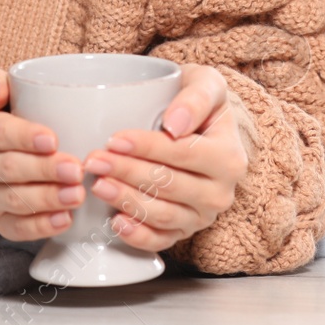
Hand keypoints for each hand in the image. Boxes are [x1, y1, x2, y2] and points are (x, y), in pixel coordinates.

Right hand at [0, 66, 87, 240]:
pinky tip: (65, 219)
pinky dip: (42, 226)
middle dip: (44, 170)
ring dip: (47, 199)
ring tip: (77, 194)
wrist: (9, 147)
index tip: (53, 140)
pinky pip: (17, 228)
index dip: (23, 136)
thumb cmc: (17, 112)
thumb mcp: (4, 89)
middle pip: (8, 168)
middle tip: (76, 169)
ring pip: (14, 200)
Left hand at [80, 63, 251, 253]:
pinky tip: (116, 222)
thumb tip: (175, 124)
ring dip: (127, 201)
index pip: (183, 153)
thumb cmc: (198, 103)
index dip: (147, 148)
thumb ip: (196, 97)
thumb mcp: (206, 84)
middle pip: (169, 185)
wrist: (201, 127)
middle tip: (95, 160)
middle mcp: (221, 192)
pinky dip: (138, 235)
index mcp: (229, 156)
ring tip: (98, 185)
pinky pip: (162, 240)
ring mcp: (203, 216)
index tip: (115, 139)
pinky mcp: (185, 231)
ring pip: (163, 214)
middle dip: (127, 173)